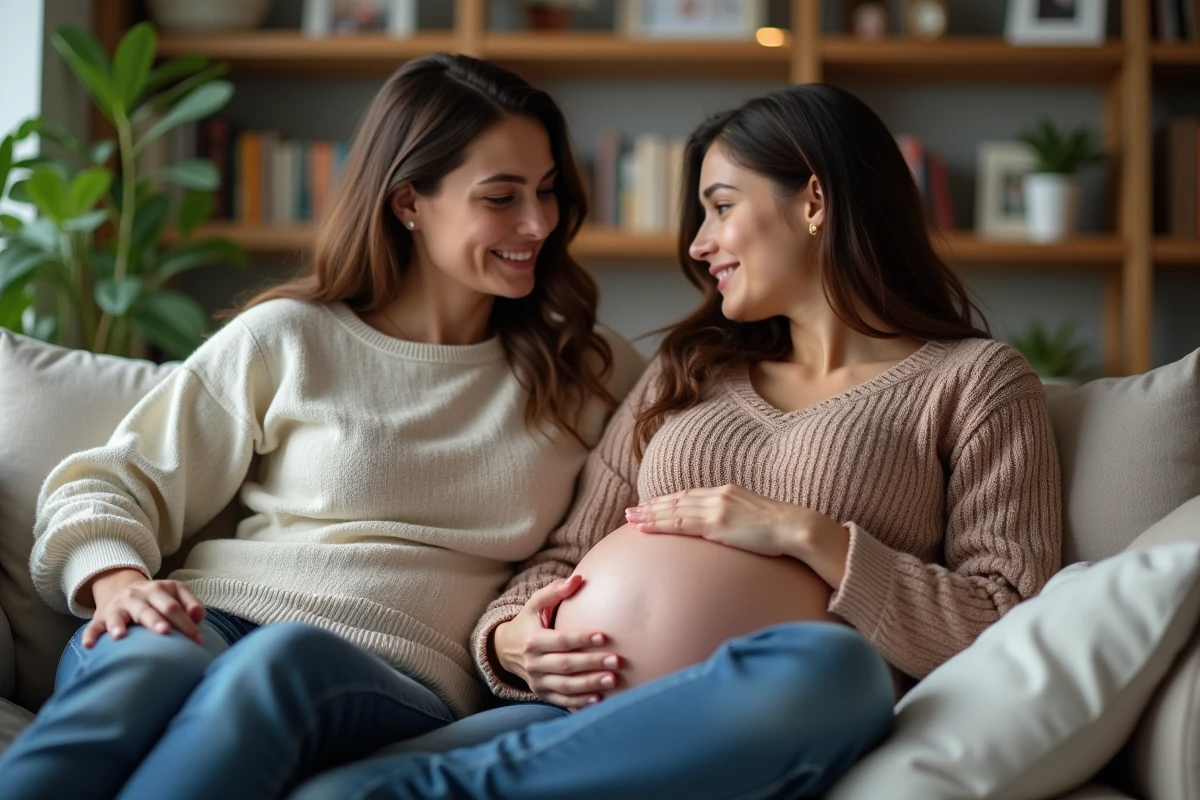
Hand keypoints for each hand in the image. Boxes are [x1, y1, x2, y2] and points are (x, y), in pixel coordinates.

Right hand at [81, 568, 205, 647]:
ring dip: (119, 626)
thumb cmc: (156, 597)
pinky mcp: (100, 618)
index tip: (198, 641)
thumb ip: (190, 603)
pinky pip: (93, 627)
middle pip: (147, 610)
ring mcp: (117, 607)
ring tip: (121, 636)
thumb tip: (199, 617)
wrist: (120, 587)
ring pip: (118, 616)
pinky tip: (90, 646)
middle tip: (164, 631)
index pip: (174, 607)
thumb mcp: (175, 593)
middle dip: (155, 620)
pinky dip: (90, 636)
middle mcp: (136, 596)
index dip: (186, 623)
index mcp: (158, 590)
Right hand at [492, 575, 619, 708]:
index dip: (582, 639)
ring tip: (613, 680)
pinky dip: (580, 703)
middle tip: (616, 660)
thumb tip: (578, 579)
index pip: (561, 641)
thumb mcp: (535, 604)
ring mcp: (537, 681)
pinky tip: (600, 699)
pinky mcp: (542, 693)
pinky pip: (562, 700)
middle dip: (592, 663)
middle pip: (566, 665)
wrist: (505, 649)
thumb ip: (555, 591)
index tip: (604, 636)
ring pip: (566, 686)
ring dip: (590, 684)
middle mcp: (533, 663)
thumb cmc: (528, 622)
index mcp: (533, 640)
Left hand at [625, 484, 824, 556]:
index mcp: (727, 493)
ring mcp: (716, 509)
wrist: (796, 528)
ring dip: (649, 514)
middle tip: (631, 512)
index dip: (668, 500)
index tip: (651, 505)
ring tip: (631, 519)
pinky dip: (658, 524)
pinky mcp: (717, 523)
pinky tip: (644, 527)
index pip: (690, 495)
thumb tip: (730, 533)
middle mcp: (718, 496)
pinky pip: (679, 524)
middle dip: (652, 506)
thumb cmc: (782, 530)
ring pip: (673, 511)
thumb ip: (738, 521)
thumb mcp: (755, 519)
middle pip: (677, 500)